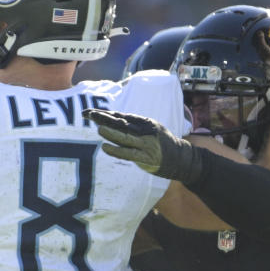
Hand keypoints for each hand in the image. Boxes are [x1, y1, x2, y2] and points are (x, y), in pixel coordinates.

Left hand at [83, 108, 202, 184]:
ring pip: (125, 137)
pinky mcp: (146, 158)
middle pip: (121, 123)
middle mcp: (146, 131)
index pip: (122, 117)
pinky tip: (105, 147)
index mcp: (146, 122)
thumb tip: (113, 121)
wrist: (180, 158)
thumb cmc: (161, 143)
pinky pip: (128, 153)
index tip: (92, 112)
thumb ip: (134, 126)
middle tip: (88, 114)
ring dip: (111, 133)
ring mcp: (146, 145)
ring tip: (98, 128)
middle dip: (104, 118)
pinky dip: (116, 150)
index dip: (106, 114)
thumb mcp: (151, 129)